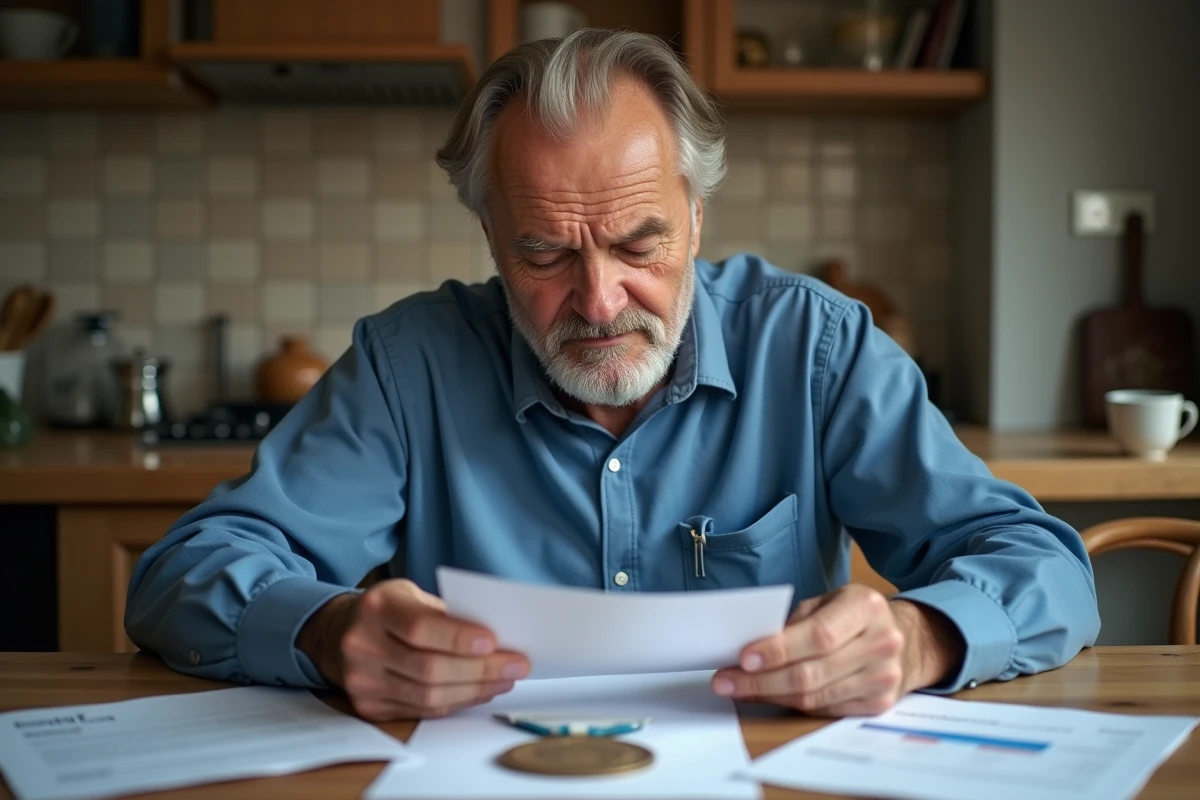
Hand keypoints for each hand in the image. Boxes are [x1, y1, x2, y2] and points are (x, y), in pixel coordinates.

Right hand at [297, 579, 529, 720]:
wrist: (337, 632)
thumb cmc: (388, 610)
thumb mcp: (410, 594)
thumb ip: (445, 613)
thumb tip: (497, 639)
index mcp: (376, 608)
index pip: (420, 628)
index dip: (458, 638)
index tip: (494, 642)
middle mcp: (362, 645)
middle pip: (429, 668)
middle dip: (480, 670)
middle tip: (516, 665)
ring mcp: (363, 681)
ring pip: (428, 696)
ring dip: (475, 690)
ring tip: (504, 680)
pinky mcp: (369, 706)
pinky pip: (422, 710)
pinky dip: (457, 702)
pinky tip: (480, 691)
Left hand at [711, 584, 962, 716]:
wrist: (907, 639)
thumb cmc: (854, 616)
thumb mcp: (829, 601)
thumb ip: (796, 622)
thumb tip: (749, 648)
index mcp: (866, 606)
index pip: (818, 635)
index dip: (778, 650)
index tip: (743, 658)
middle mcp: (881, 643)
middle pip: (812, 673)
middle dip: (761, 680)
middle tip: (726, 681)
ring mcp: (883, 678)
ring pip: (814, 698)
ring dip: (769, 695)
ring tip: (738, 689)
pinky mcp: (879, 704)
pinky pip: (824, 711)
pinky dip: (791, 705)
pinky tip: (768, 695)